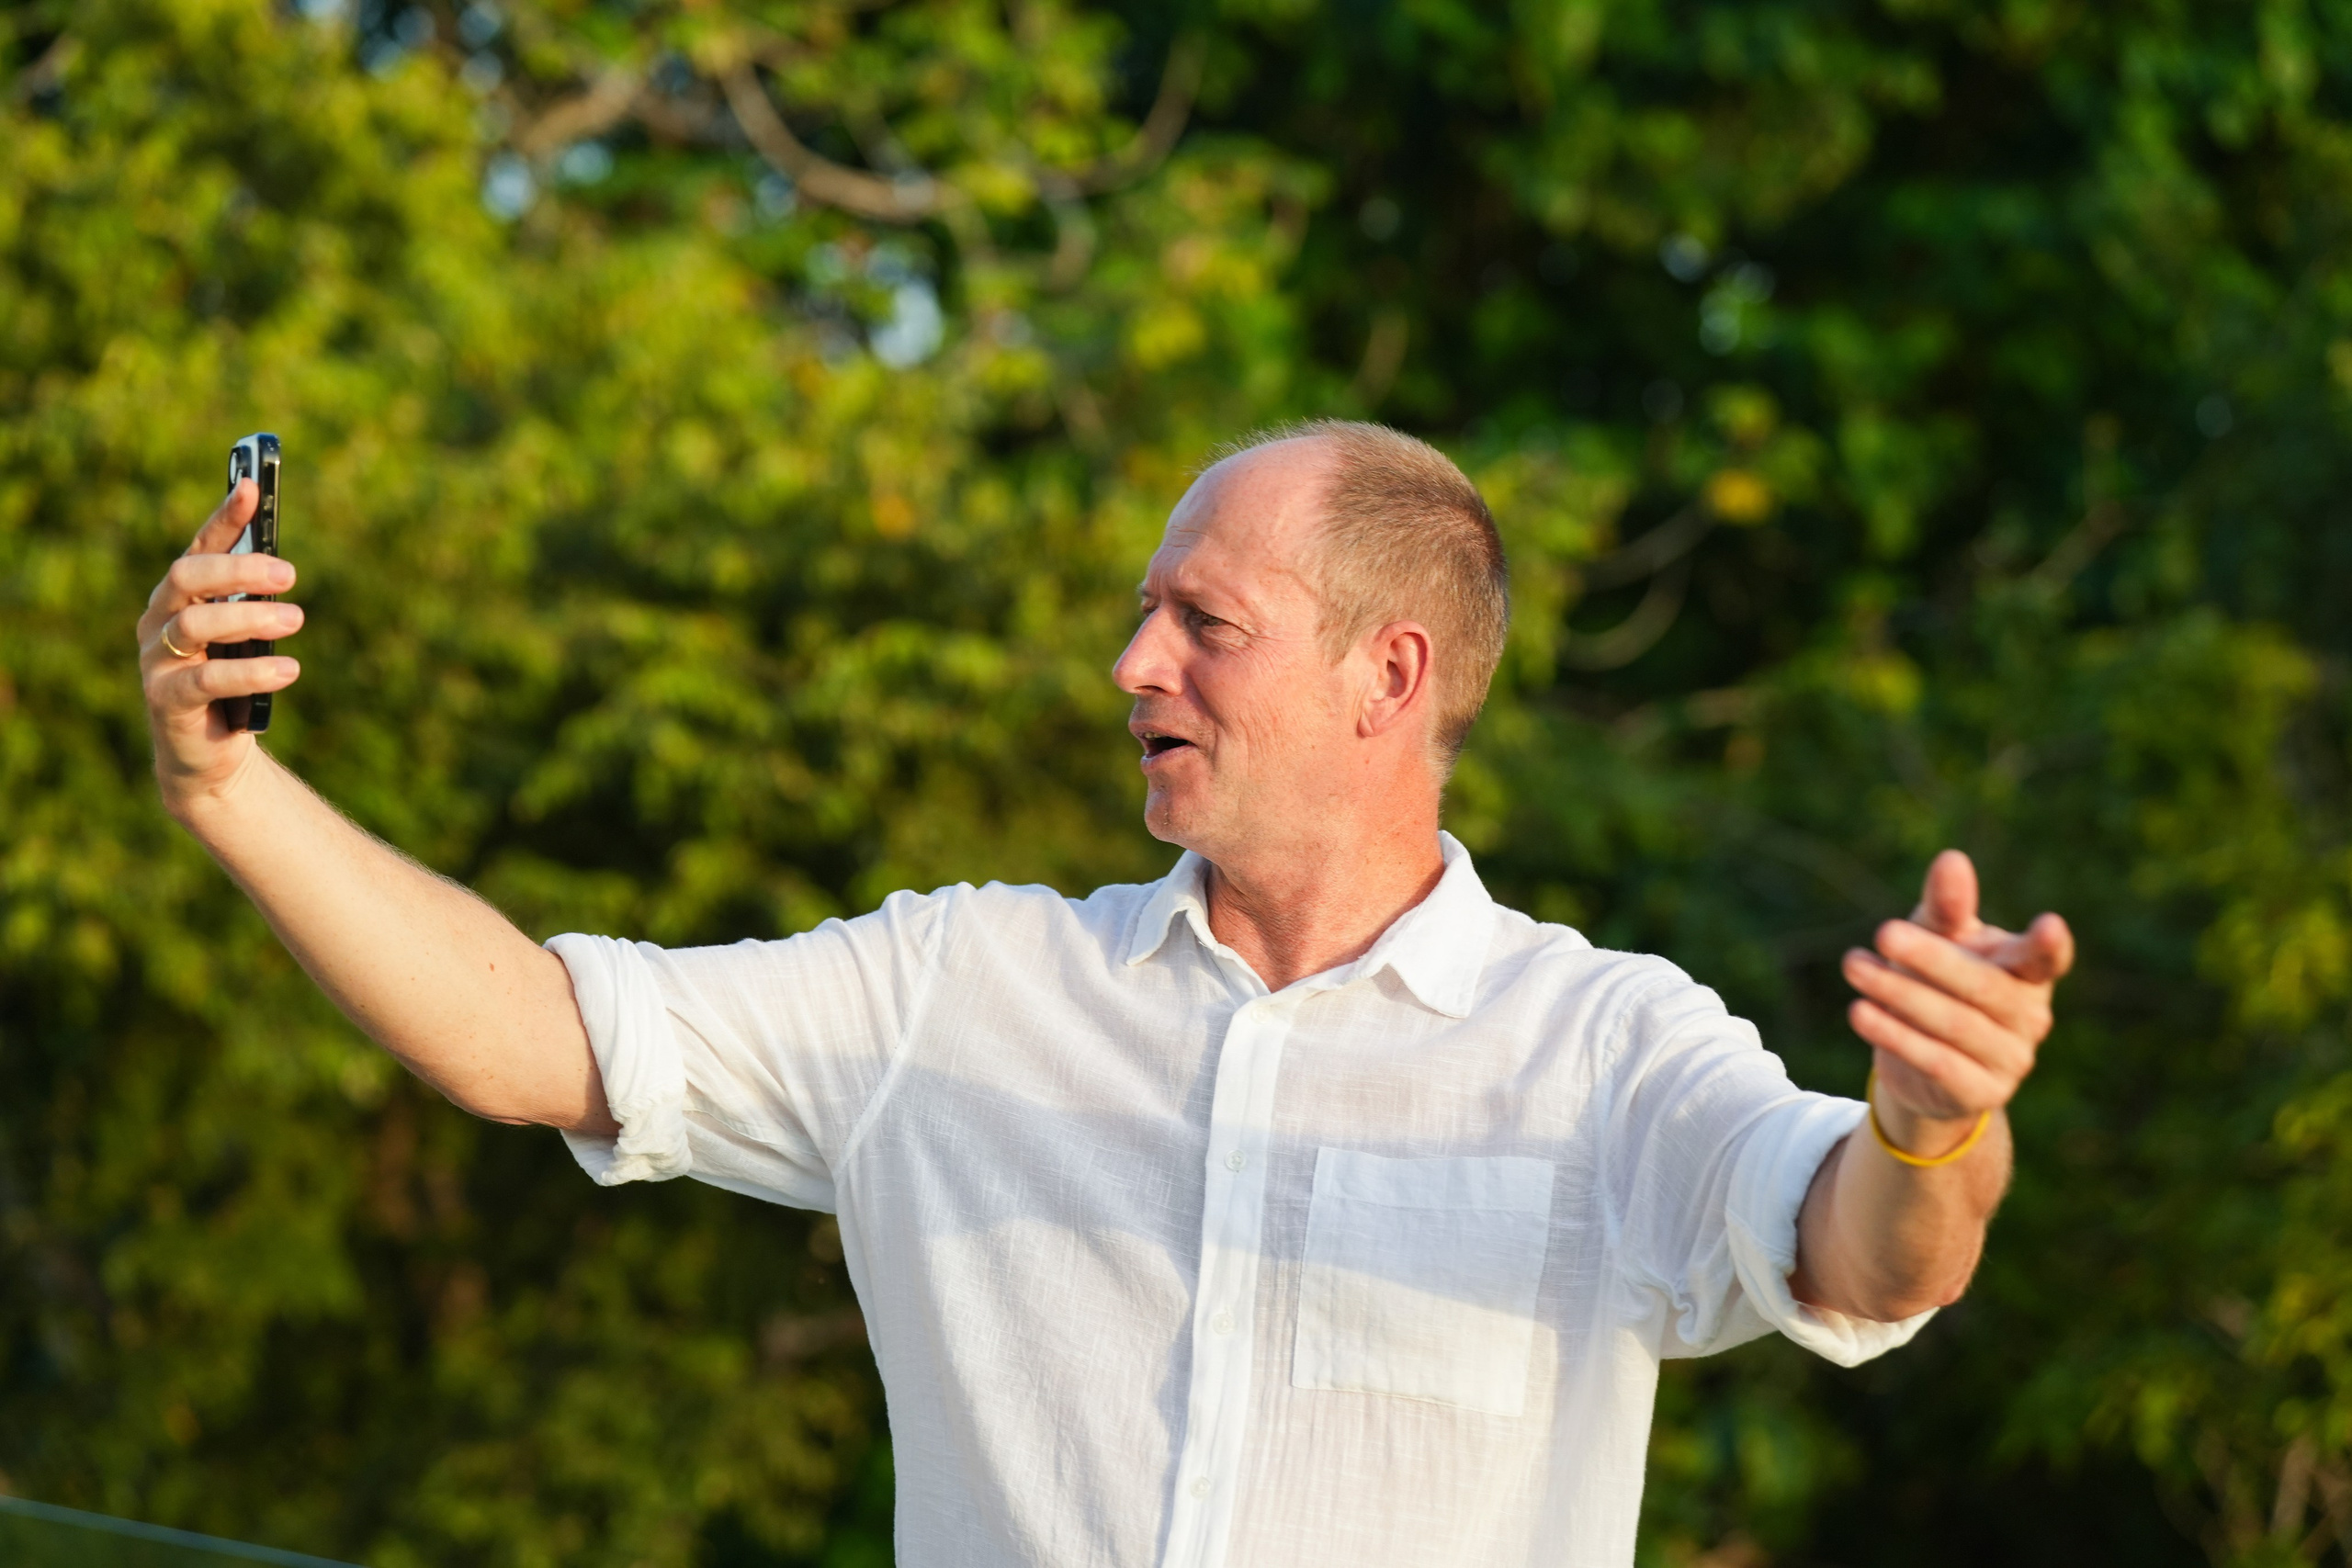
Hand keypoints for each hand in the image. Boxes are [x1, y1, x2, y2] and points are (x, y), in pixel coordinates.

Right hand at [138, 477, 303, 813]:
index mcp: (179, 598)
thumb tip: (280, 563)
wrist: (207, 752)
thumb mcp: (244, 637)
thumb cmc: (230, 682)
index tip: (252, 489)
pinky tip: (289, 670)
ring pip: (194, 626)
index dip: (224, 518)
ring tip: (295, 619)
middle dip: (238, 569)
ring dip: (249, 618)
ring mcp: (157, 661)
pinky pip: (205, 680)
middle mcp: (159, 621)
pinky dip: (251, 672)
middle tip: (289, 573)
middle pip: (188, 578)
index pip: (199, 547)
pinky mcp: (166, 701)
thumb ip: (252, 600)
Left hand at [1841, 850, 2074, 1157]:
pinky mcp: (1981, 1093)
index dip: (2049, 946)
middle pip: (1982, 985)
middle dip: (1930, 958)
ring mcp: (2011, 1059)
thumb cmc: (1937, 982)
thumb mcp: (1938, 939)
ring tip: (1853, 966)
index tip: (2050, 924)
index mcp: (2028, 973)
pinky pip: (1937, 1062)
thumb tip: (1951, 860)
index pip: (2047, 959)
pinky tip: (1859, 1011)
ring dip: (1899, 994)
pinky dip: (1895, 1036)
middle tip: (1883, 932)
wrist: (1923, 1067)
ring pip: (1954, 1024)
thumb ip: (1947, 907)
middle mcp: (2030, 1016)